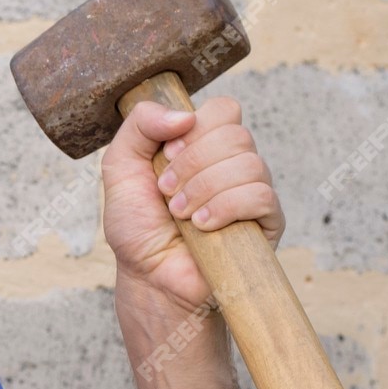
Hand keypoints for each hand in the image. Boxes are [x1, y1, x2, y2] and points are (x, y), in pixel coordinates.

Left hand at [100, 96, 285, 311]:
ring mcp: (253, 192)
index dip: (197, 128)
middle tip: (167, 192)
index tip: (168, 154)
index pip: (225, 110)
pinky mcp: (267, 223)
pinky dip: (226, 207)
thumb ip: (140, 125)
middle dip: (192, 163)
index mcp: (205, 145)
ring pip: (250, 164)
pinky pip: (261, 196)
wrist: (149, 278)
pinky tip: (202, 226)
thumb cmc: (137, 229)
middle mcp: (233, 164)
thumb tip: (186, 116)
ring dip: (205, 188)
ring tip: (180, 214)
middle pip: (236, 134)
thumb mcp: (119, 167)